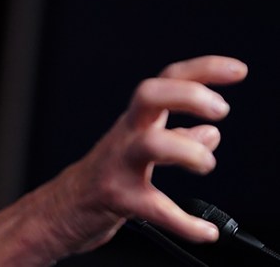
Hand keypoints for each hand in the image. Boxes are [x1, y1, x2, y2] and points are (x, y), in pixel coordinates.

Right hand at [0, 55, 246, 265]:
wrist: (63, 208)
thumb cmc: (105, 176)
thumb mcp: (142, 150)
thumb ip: (179, 138)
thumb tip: (211, 132)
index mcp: (137, 121)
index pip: (167, 81)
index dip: (203, 70)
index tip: (237, 70)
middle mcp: (126, 135)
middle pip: (150, 96)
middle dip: (189, 95)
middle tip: (220, 109)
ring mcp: (118, 165)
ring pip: (151, 144)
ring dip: (188, 151)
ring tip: (206, 165)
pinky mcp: (117, 197)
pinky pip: (155, 207)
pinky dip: (185, 222)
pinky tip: (204, 231)